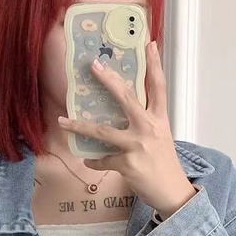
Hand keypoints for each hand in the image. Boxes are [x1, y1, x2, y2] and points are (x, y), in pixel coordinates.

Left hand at [56, 40, 196, 217]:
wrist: (172, 192)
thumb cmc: (164, 163)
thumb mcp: (160, 137)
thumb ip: (145, 122)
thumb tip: (122, 111)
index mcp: (159, 119)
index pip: (158, 86)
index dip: (155, 64)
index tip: (149, 44)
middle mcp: (149, 128)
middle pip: (127, 98)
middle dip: (109, 80)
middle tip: (94, 66)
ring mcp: (138, 146)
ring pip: (103, 131)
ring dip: (80, 126)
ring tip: (63, 121)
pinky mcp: (127, 164)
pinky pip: (102, 159)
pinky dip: (93, 160)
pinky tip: (88, 160)